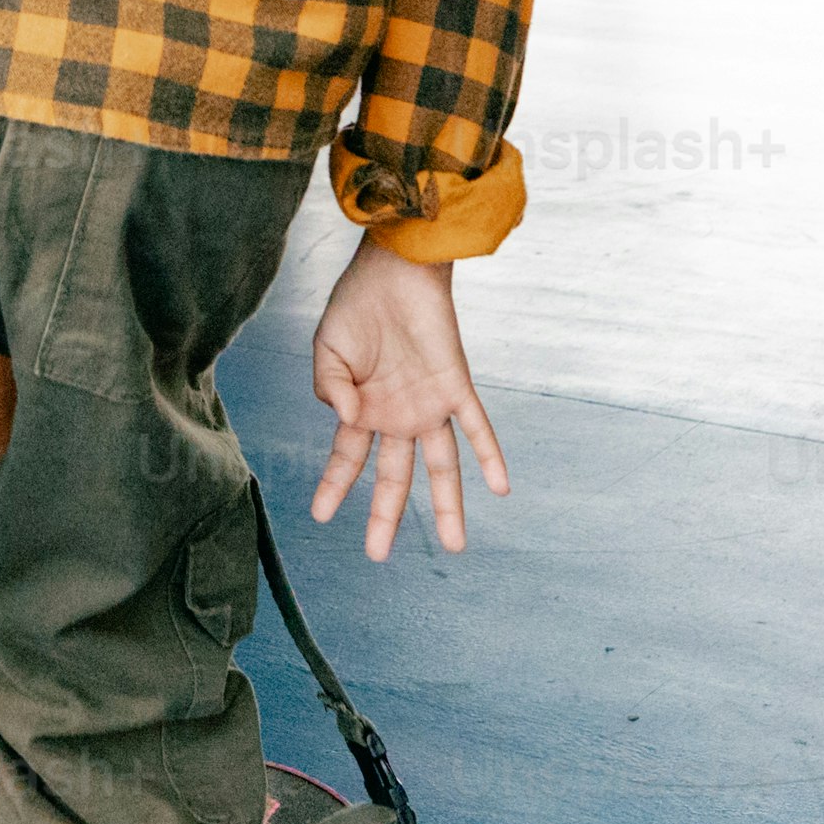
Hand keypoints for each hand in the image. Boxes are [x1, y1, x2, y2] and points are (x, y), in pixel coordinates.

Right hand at [303, 239, 508, 564]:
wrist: (394, 268)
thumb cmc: (356, 305)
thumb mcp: (327, 349)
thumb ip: (328, 386)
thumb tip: (345, 417)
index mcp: (364, 410)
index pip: (348, 460)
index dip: (334, 487)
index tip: (321, 516)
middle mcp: (398, 416)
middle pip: (395, 477)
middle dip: (385, 517)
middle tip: (376, 555)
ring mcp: (428, 405)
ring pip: (441, 467)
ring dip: (448, 505)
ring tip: (454, 547)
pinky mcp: (455, 386)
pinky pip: (476, 428)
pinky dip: (489, 457)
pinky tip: (501, 488)